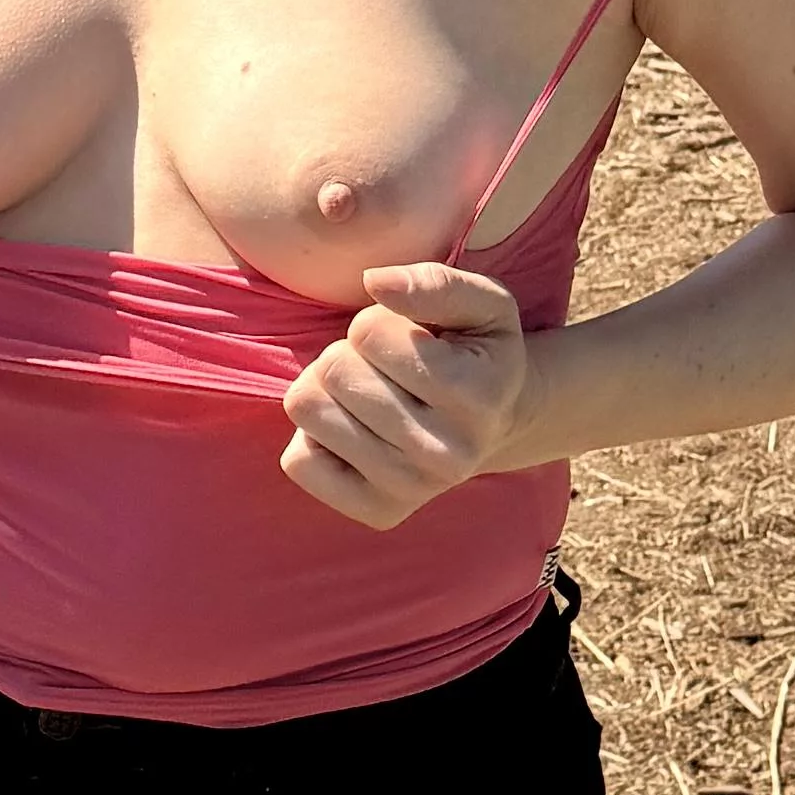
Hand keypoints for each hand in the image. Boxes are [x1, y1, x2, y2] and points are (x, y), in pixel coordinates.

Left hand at [276, 263, 529, 531]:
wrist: (496, 423)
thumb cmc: (477, 350)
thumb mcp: (482, 301)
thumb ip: (434, 282)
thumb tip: (375, 282)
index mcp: (478, 396)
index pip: (367, 333)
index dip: (375, 323)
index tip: (406, 338)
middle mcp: (447, 454)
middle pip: (333, 371)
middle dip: (349, 354)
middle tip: (385, 369)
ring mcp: (411, 489)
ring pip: (308, 411)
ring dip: (328, 390)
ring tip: (368, 393)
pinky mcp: (377, 512)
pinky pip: (298, 462)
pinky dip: (316, 436)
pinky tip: (356, 431)